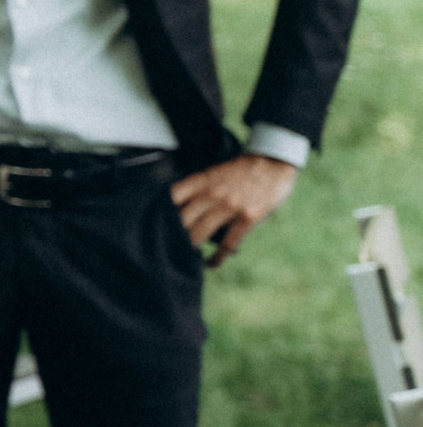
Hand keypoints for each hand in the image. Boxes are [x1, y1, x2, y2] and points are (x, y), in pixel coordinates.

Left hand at [170, 153, 296, 266]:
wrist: (272, 163)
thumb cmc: (239, 170)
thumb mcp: (213, 173)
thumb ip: (198, 189)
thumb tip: (180, 210)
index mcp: (202, 181)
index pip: (172, 196)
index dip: (160, 212)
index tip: (153, 225)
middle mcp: (212, 194)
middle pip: (183, 219)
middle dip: (172, 235)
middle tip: (165, 247)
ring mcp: (230, 206)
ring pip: (201, 232)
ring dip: (190, 248)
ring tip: (184, 258)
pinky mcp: (247, 218)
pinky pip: (228, 244)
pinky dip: (217, 257)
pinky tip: (210, 263)